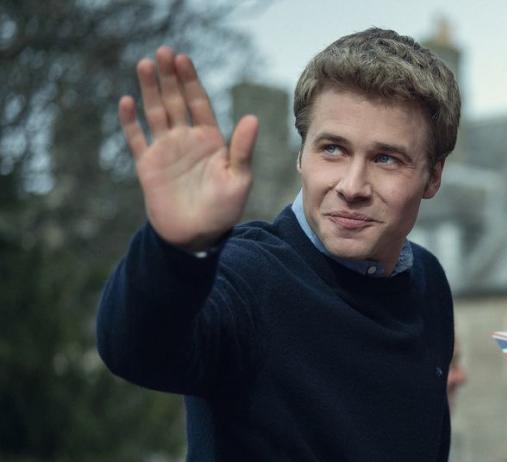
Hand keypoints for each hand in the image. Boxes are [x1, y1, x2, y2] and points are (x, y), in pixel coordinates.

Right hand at [119, 46, 257, 250]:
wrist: (197, 236)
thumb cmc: (223, 210)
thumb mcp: (238, 179)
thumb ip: (242, 149)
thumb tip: (252, 118)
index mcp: (211, 141)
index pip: (200, 104)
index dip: (191, 82)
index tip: (184, 60)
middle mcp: (187, 140)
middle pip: (176, 101)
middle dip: (170, 77)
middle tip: (164, 52)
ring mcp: (166, 150)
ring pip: (156, 113)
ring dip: (149, 90)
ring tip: (145, 64)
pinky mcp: (148, 165)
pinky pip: (137, 138)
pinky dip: (130, 121)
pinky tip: (127, 101)